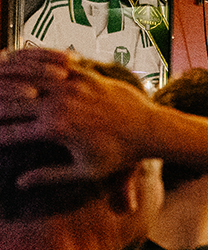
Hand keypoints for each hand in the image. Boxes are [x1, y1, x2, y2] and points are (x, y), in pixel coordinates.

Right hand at [0, 48, 156, 186]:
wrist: (151, 129)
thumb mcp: (84, 171)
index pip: (11, 131)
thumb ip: (49, 176)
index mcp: (56, 129)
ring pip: (28, 78)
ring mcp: (73, 86)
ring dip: (10, 82)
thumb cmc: (119, 156)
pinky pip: (51, 67)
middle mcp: (61, 104)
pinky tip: (23, 71)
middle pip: (13, 102)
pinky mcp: (84, 75)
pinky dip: (35, 68)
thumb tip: (20, 183)